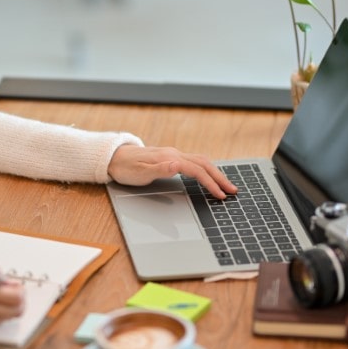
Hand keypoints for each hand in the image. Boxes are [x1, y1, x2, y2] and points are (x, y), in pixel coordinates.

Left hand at [107, 145, 237, 198]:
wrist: (114, 157)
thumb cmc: (125, 168)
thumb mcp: (139, 173)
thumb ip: (159, 170)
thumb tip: (177, 165)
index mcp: (169, 158)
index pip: (196, 170)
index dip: (210, 183)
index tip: (220, 194)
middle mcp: (174, 154)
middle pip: (204, 164)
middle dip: (220, 178)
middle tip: (233, 191)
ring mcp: (173, 155)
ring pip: (201, 162)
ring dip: (215, 173)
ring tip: (226, 185)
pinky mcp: (171, 158)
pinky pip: (195, 162)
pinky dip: (206, 170)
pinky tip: (210, 177)